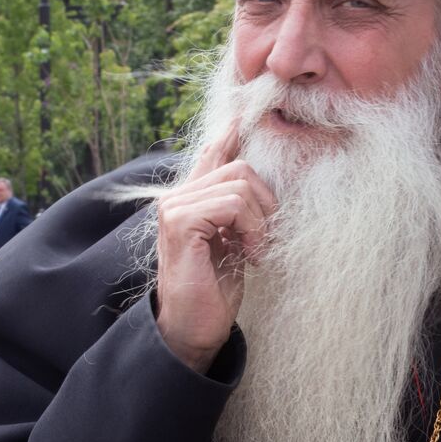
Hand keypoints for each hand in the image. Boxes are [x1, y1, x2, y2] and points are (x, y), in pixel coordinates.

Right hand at [153, 119, 276, 372]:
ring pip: (239, 183)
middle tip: (264, 239)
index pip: (213, 152)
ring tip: (254, 252)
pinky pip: (232, 203)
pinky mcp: (180, 222)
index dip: (231, 132)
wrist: (193, 329)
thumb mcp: (234, 241)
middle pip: (239, 166)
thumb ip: (239, 210)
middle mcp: (177, 196)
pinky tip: (248, 255)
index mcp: (190, 197)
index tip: (245, 112)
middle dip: (265, 202)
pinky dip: (251, 229)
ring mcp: (175, 207)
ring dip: (260, 220)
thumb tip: (262, 181)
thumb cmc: (216, 289)